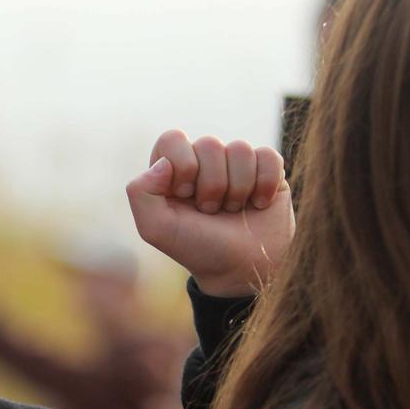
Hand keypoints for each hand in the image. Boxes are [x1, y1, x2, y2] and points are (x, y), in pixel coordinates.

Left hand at [126, 130, 293, 297]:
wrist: (240, 269)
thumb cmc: (196, 247)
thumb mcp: (156, 228)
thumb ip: (140, 193)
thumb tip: (163, 162)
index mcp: (173, 170)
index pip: (172, 139)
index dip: (182, 164)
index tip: (185, 195)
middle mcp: (204, 162)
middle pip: (209, 144)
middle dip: (211, 184)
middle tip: (210, 211)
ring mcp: (236, 165)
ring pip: (240, 149)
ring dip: (238, 188)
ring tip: (232, 210)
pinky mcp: (267, 170)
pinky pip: (269, 156)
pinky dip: (265, 184)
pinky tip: (258, 204)